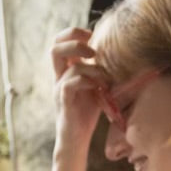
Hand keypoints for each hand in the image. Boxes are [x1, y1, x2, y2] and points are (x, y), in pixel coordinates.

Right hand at [50, 27, 105, 147]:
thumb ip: (97, 66)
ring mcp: (59, 90)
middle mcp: (58, 78)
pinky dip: (88, 82)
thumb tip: (115, 49)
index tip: (91, 37)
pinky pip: (71, 84)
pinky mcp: (64, 102)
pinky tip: (98, 89)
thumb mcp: (95, 83)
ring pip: (69, 66)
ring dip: (91, 68)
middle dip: (76, 43)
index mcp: (65, 70)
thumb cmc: (87, 111)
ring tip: (103, 79)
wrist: (77, 137)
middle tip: (93, 52)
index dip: (73, 33)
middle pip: (55, 48)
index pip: (59, 41)